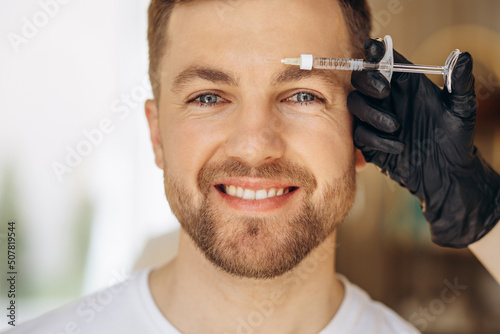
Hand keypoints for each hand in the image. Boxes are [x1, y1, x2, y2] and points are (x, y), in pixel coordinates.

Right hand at [347, 38, 499, 247]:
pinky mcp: (370, 143)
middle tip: (385, 92)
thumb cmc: (457, 140)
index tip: (374, 49)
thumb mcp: (462, 111)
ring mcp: (376, 121)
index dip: (376, 53)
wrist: (446, 176)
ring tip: (397, 127)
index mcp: (408, 85)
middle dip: (367, 81)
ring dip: (372, 114)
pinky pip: (359, 134)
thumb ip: (461, 84)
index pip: (386, 61)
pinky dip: (376, 139)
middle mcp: (389, 100)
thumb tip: (464, 56)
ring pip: (355, 105)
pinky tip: (398, 146)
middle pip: (361, 79)